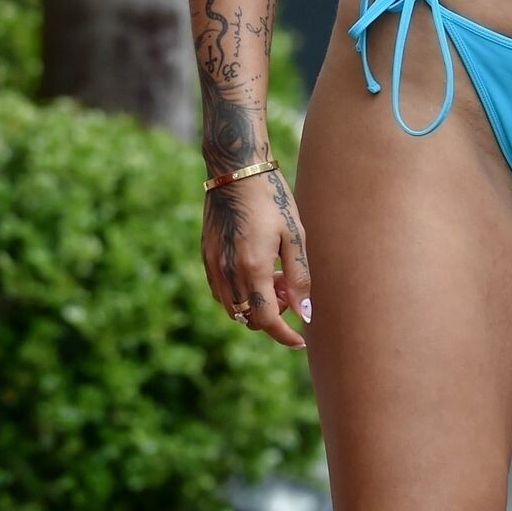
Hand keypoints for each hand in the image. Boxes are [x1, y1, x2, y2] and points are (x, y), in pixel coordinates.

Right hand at [202, 165, 312, 348]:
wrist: (236, 170)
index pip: (266, 320)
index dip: (284, 335)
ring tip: (274, 273)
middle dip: (273, 314)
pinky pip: (221, 291)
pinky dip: (240, 292)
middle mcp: (228, 272)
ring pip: (234, 307)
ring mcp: (213, 265)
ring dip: (255, 303)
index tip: (300, 340)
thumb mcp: (294, 234)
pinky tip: (256, 267)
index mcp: (253, 268)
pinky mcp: (205, 257)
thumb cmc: (272, 198)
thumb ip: (299, 276)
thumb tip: (305, 313)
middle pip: (249, 318)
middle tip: (290, 287)